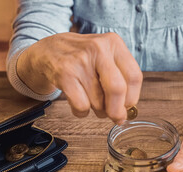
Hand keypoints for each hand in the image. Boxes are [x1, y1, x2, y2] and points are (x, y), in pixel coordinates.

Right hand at [17, 32, 142, 123]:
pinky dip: (82, 112)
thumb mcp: (106, 58)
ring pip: (98, 102)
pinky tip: (78, 103)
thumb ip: (120, 81)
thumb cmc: (83, 59)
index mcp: (114, 43)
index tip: (127, 107)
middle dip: (117, 111)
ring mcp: (80, 60)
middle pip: (118, 89)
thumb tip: (126, 114)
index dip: (132, 98)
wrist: (48, 50)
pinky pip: (81, 106)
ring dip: (97, 110)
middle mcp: (98, 48)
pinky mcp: (64, 74)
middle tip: (115, 117)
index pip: (134, 77)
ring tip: (90, 100)